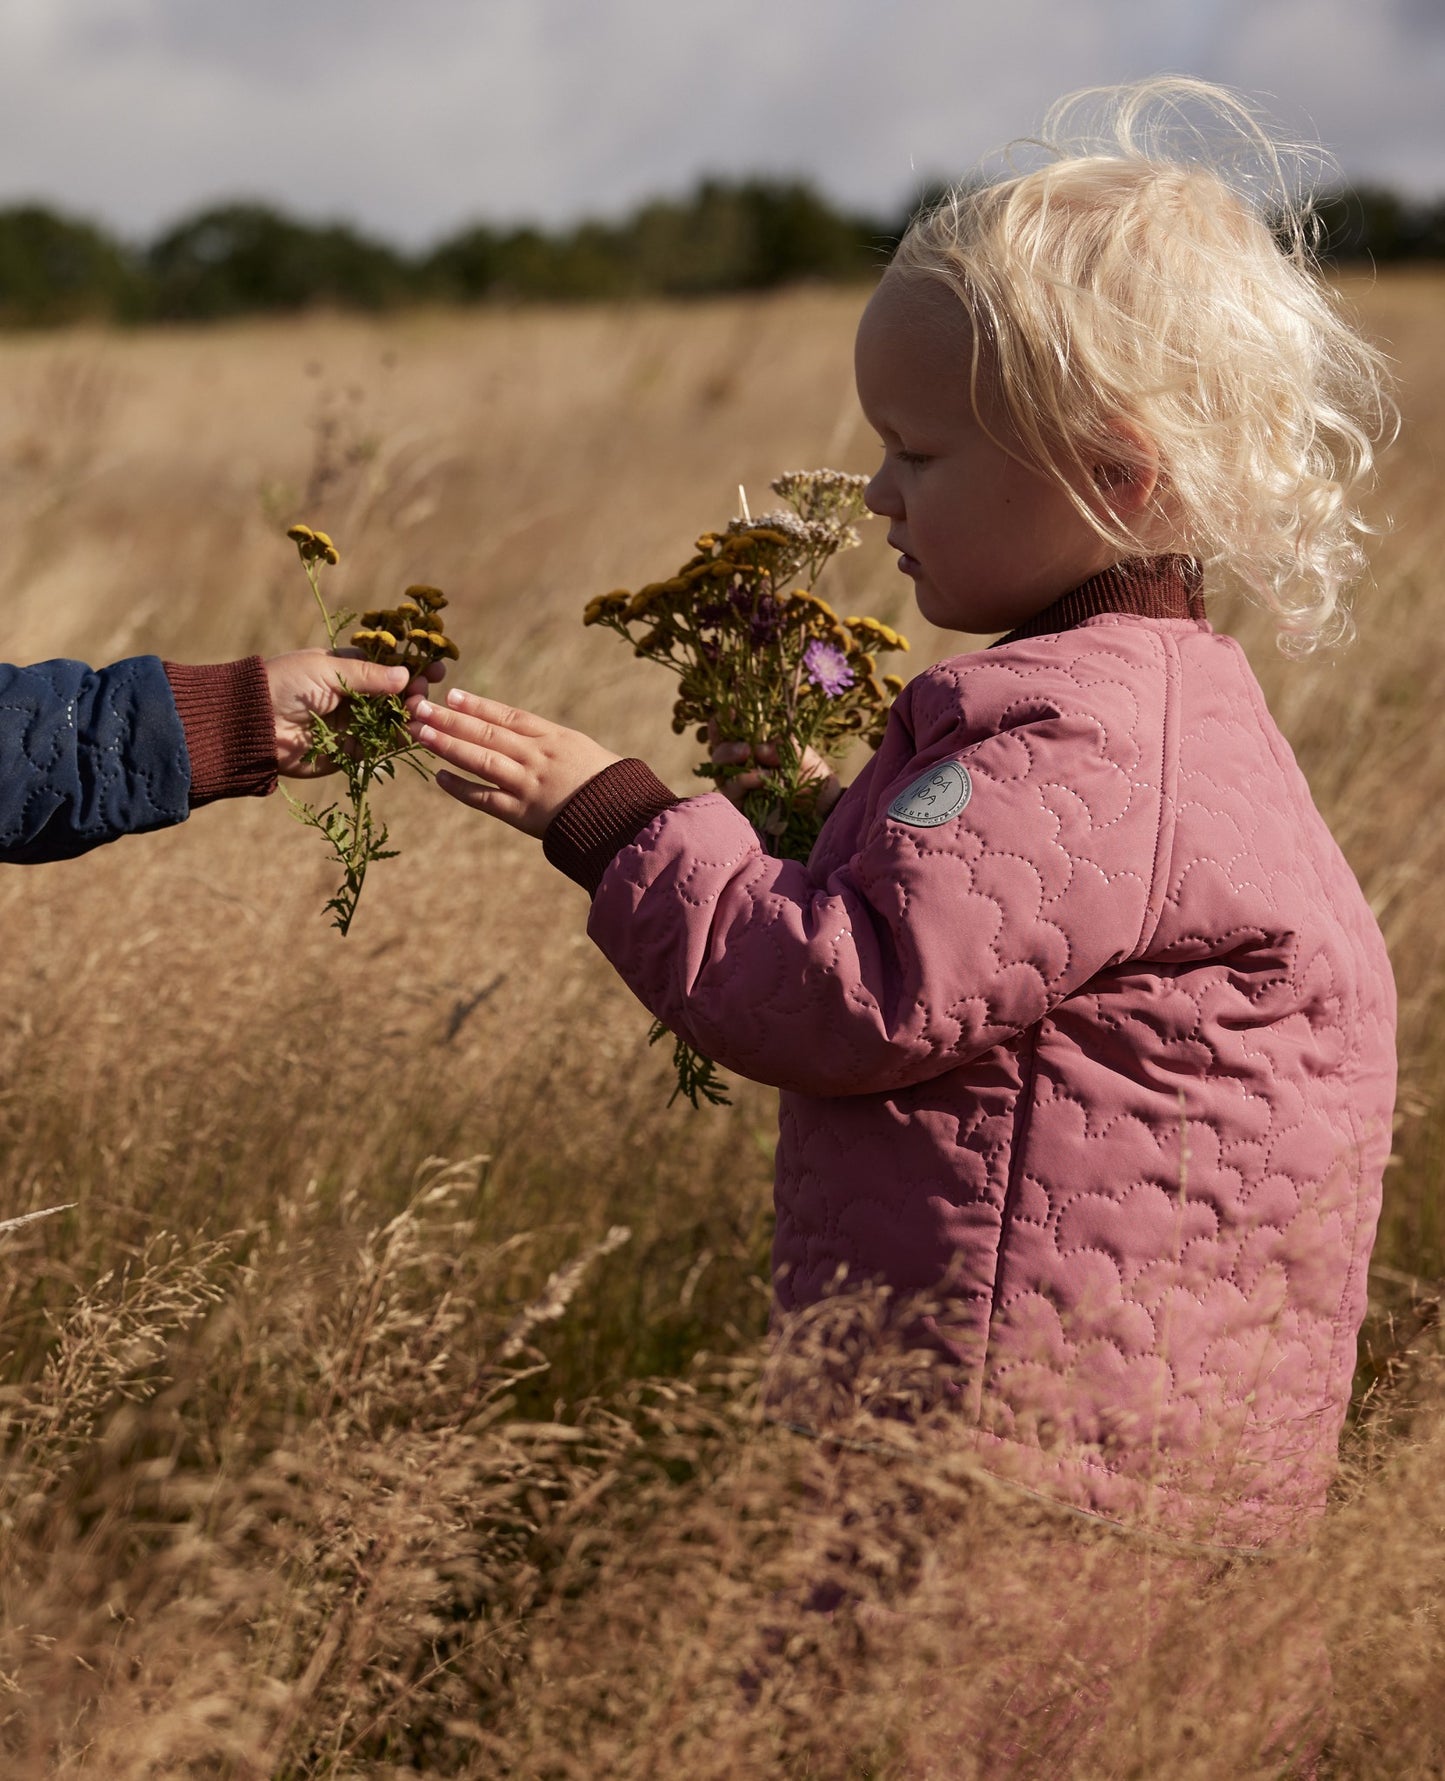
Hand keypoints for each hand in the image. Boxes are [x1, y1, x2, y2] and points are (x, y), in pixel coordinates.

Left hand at [265, 650, 445, 777]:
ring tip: (422, 709)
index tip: (435, 665)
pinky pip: (384, 744)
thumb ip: (368, 675)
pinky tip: (417, 730)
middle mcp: (355, 695)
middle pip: (396, 692)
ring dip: (411, 713)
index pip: (388, 664)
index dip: (412, 664)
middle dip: (415, 689)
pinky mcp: (353, 750)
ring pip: (395, 718)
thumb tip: (406, 675)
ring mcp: (356, 723)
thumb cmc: (285, 685)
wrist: (254, 725)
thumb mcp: (327, 669)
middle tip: (425, 689)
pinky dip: (402, 738)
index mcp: (347, 667)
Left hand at [407, 687, 619, 837]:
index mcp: (554, 738)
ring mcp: (528, 785)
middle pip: (487, 732)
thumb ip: (550, 743)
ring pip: (480, 759)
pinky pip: (485, 798)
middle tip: (419, 707)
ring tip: (420, 733)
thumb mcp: (582, 751)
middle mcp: (537, 757)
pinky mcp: (523, 814)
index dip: (478, 705)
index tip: (452, 694)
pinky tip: (439, 777)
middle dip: (450, 719)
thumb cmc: (610, 784)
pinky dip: (461, 787)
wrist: (624, 818)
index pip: (509, 716)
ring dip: (447, 744)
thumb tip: (520, 735)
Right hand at [708, 724, 842, 815]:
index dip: (724, 722)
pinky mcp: (740, 804)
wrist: (822, 807)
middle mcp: (741, 764)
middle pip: (719, 751)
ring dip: (733, 763)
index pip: (731, 732)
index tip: (730, 712)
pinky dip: (742, 783)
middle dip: (727, 747)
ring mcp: (738, 785)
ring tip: (756, 768)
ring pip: (720, 770)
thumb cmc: (811, 776)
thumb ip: (784, 746)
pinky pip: (731, 791)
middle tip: (746, 749)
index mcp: (754, 746)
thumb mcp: (803, 754)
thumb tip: (760, 749)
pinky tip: (759, 780)